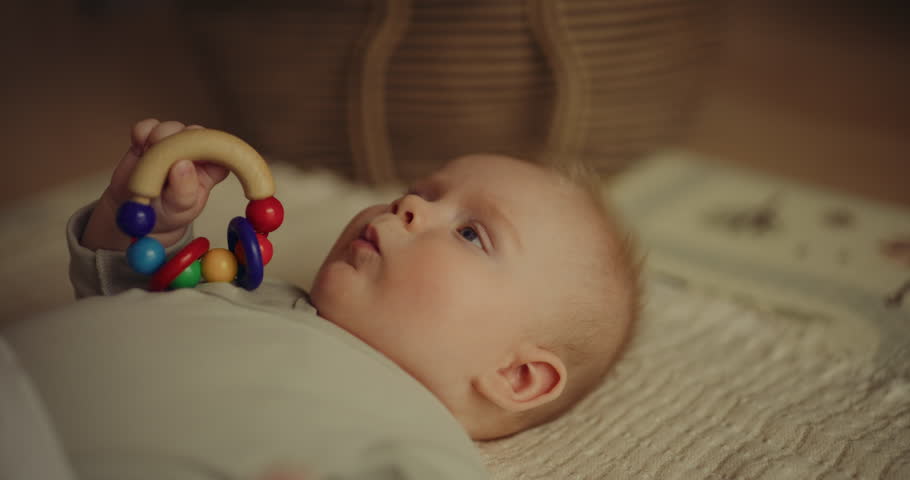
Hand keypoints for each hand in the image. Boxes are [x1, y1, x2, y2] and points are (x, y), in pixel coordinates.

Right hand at [81, 119, 228, 250]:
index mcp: (210, 171)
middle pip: (196, 135)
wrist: (136, 213)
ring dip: (160, 135)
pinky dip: (142, 131)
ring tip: (149, 153)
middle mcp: (193, 154)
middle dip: (182, 140)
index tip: (194, 157)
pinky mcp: (149, 140)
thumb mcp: (178, 209)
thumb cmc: (166, 212)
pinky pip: (148, 127)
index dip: (213, 150)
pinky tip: (139, 145)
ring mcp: (172, 145)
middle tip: (166, 151)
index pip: (222, 154)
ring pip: (172, 128)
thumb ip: (184, 190)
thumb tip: (183, 165)